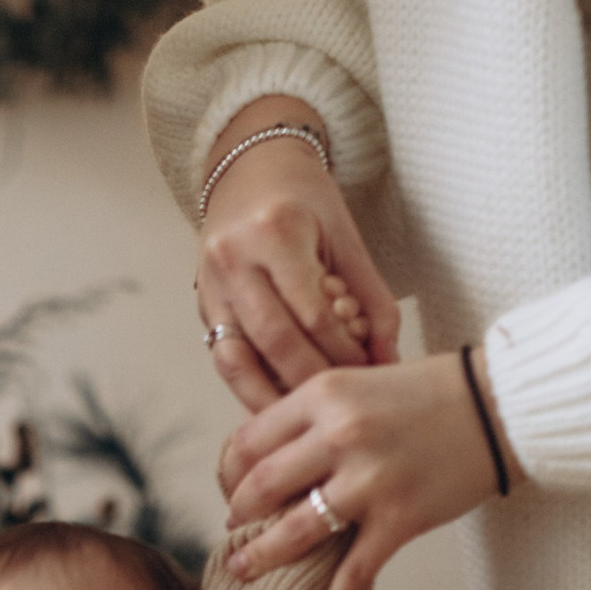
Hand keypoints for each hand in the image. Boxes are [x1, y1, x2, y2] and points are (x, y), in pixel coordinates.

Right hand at [194, 107, 400, 414]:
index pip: (312, 314)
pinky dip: (250, 387)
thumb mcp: (347, 238)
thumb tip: (388, 360)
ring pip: (239, 359)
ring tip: (307, 419)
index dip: (344, 353)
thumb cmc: (306, 202)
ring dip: (274, 396)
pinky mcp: (202, 303)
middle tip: (344, 407)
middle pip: (276, 341)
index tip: (368, 374)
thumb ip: (371, 299)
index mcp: (275, 231)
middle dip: (313, 381)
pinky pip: (224, 358)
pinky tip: (277, 406)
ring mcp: (209, 283)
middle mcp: (233, 257)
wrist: (250, 170)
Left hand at [221, 351, 505, 589]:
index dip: (231, 470)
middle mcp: (339, 436)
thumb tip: (273, 453)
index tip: (232, 487)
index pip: (250, 440)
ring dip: (260, 557)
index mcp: (324, 395)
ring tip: (241, 571)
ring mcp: (370, 482)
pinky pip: (353, 574)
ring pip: (295, 532)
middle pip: (261, 486)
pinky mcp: (400, 520)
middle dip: (240, 513)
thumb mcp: (362, 381)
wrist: (504, 406)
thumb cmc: (433, 391)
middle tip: (235, 528)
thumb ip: (319, 413)